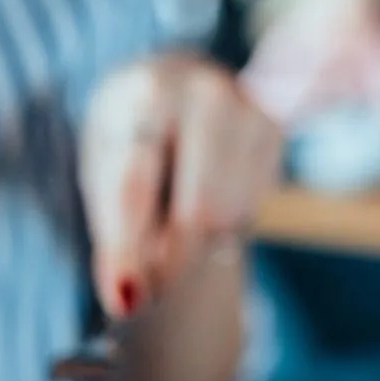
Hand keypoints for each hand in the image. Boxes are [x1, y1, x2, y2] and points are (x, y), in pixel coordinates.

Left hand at [80, 55, 280, 319]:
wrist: (171, 78)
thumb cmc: (125, 136)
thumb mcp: (102, 173)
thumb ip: (114, 234)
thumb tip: (125, 301)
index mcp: (144, 94)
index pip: (136, 190)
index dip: (128, 252)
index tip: (124, 302)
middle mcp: (205, 92)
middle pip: (198, 214)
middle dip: (171, 258)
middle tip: (147, 276)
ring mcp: (251, 107)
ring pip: (229, 219)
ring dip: (196, 241)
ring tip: (169, 214)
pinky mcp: (277, 128)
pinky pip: (251, 208)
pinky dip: (222, 222)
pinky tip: (201, 192)